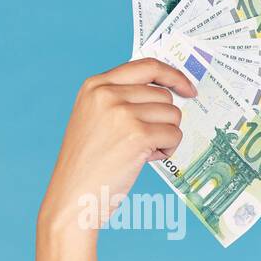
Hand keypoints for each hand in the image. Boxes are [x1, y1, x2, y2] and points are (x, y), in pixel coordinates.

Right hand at [38, 57, 197, 231]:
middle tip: (145, 141)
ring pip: (172, 115)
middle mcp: (107, 93)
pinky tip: (147, 159)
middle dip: (163, 120)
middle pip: (164, 96)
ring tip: (141, 151)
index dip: (173, 76)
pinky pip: (174, 135)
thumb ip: (122, 100)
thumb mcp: (95, 119)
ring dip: (166, 136)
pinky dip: (168, 150)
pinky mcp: (137, 134)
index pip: (147, 66)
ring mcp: (122, 112)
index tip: (188, 89)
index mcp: (95, 85)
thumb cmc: (88, 163)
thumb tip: (167, 95)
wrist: (73, 195)